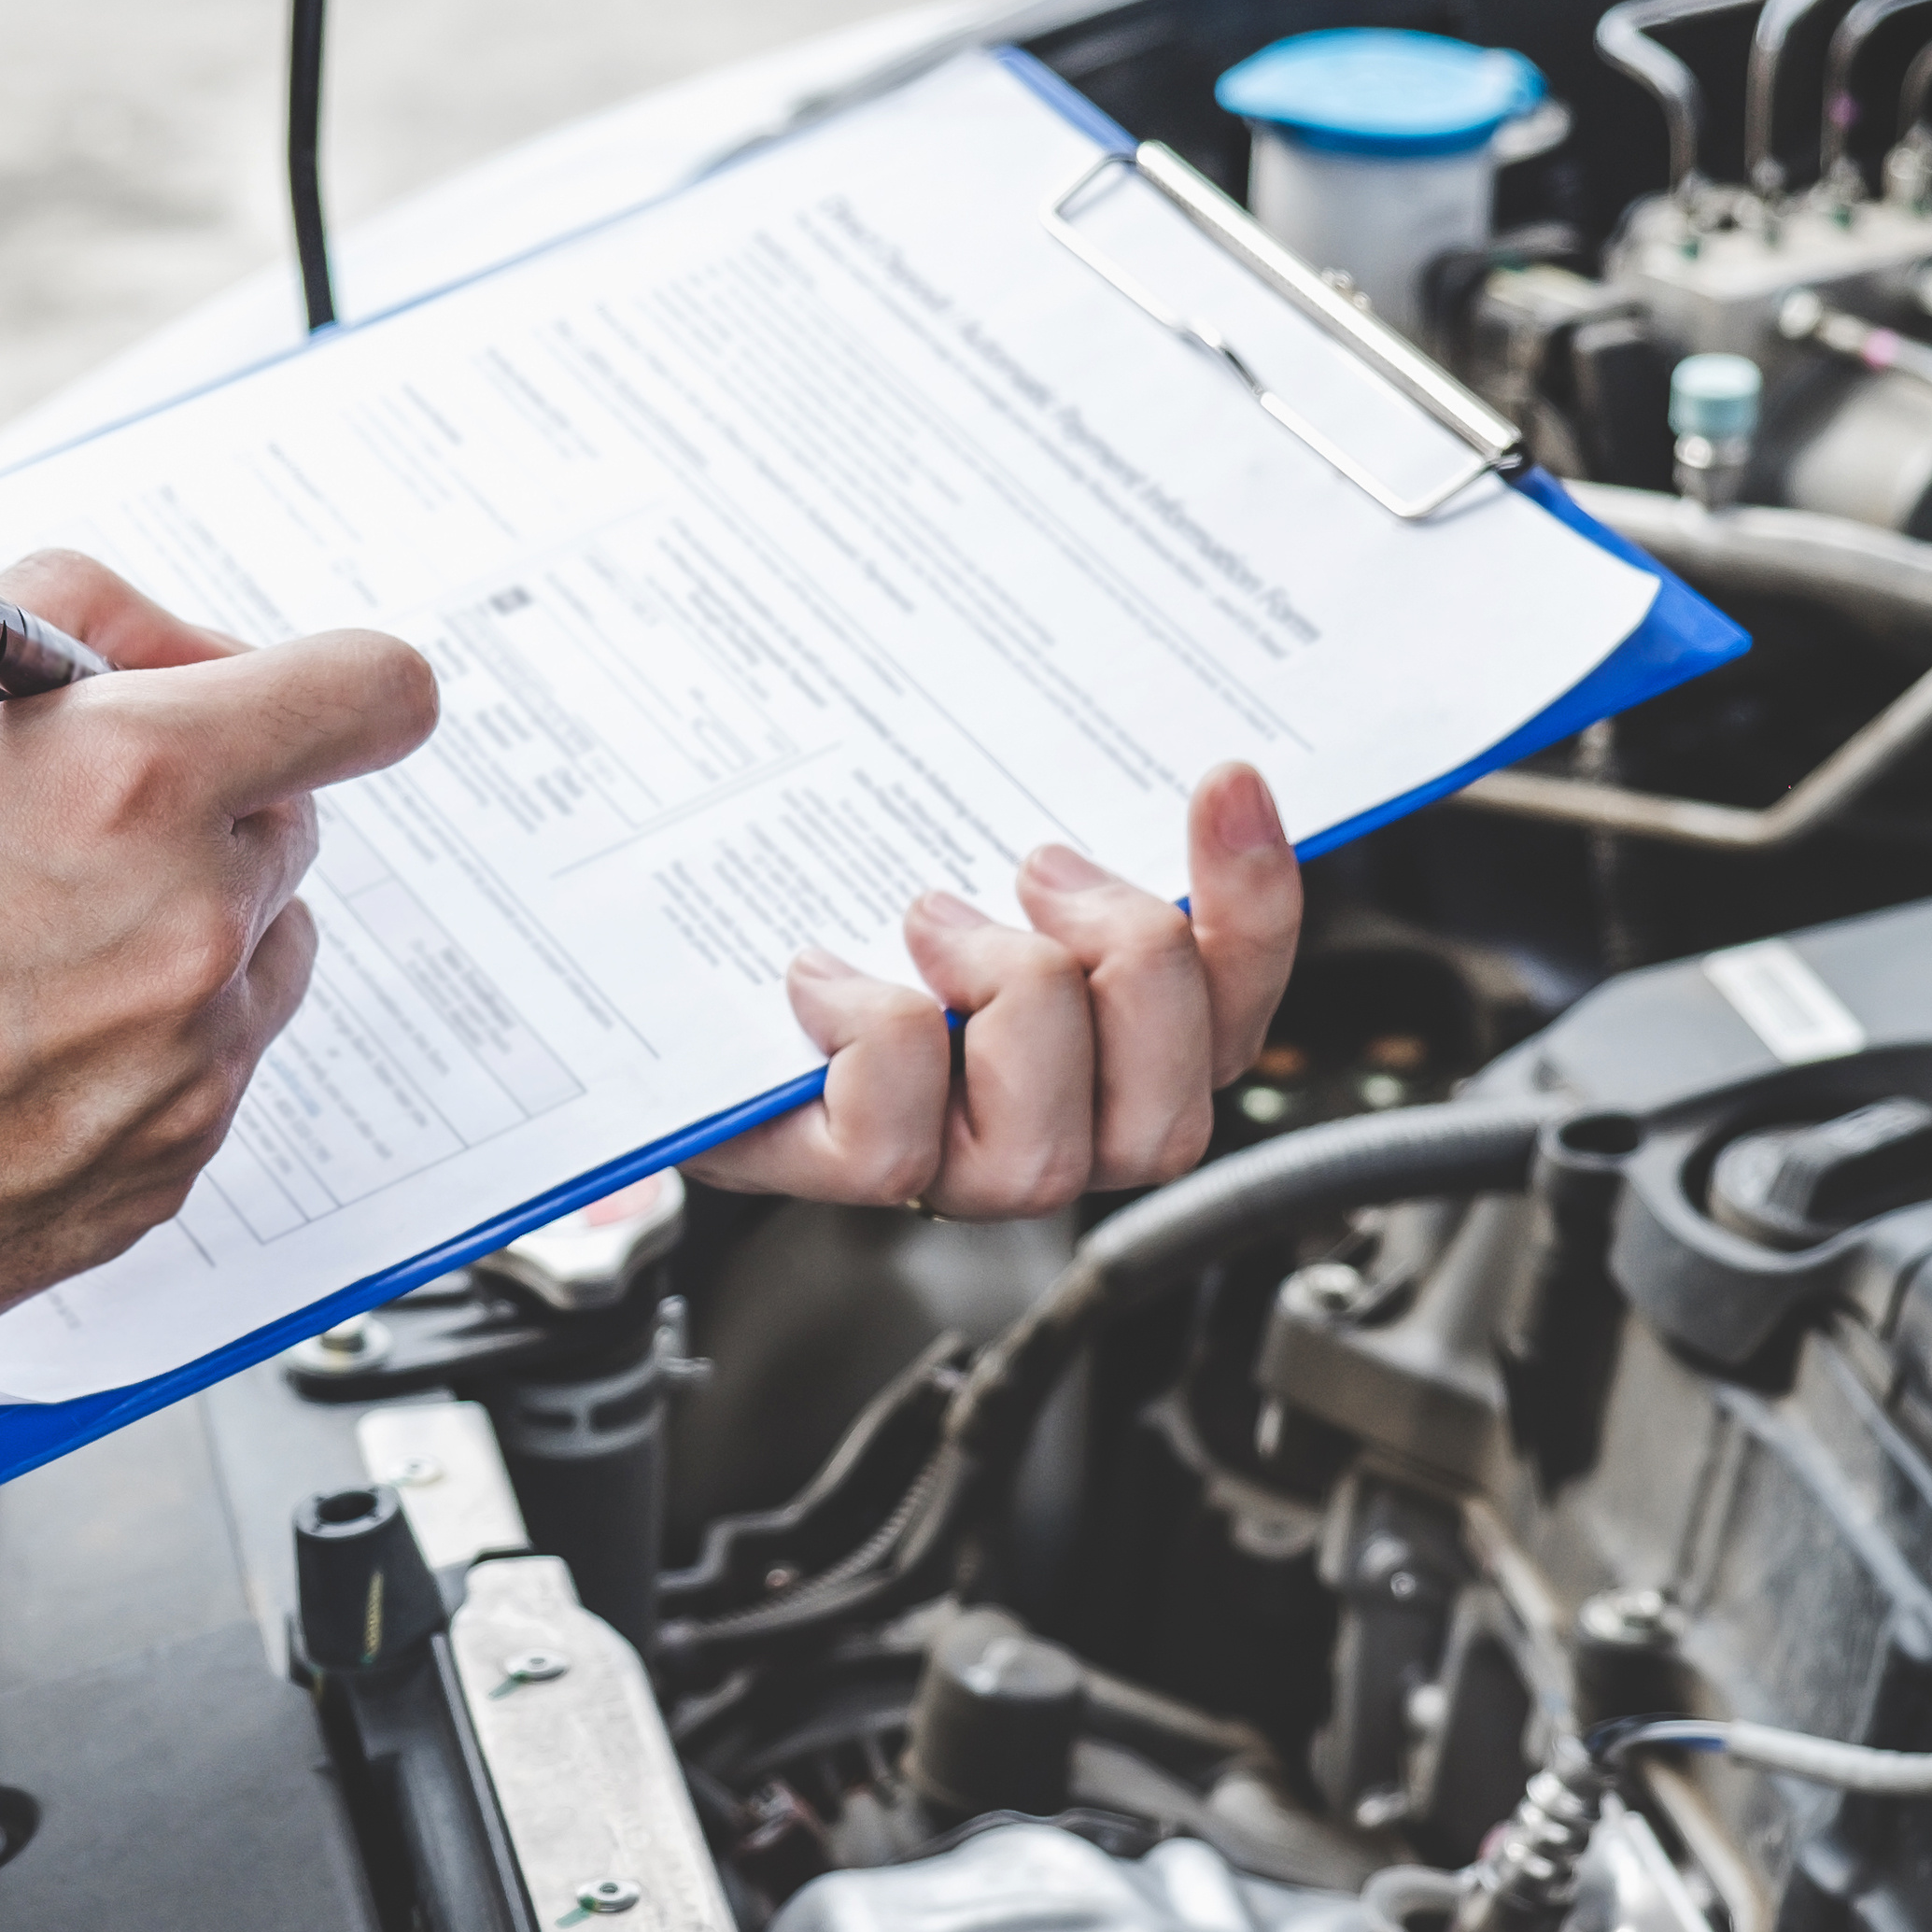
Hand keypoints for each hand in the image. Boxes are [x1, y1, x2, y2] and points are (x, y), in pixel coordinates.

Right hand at [0, 550, 438, 1391]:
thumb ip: (49, 630)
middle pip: (290, 821)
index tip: (301, 701)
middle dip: (195, 806)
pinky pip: (202, 1075)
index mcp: (128, 784)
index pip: (366, 694)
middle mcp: (188, 930)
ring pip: (254, 954)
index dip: (332, 687)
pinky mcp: (162, 1181)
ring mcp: (186, 1072)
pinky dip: (130, 1050)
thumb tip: (164, 641)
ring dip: (171, 932)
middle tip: (45, 833)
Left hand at [688, 762, 1301, 1217]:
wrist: (677, 967)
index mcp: (1113, 1050)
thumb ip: (1071, 819)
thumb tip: (1215, 762)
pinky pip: (895, 1140)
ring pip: (1047, 1151)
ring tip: (933, 917)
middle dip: (1126, 966)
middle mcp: (1049, 1130)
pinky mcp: (840, 1170)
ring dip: (1003, 1002)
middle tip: (1040, 868)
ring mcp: (947, 1167)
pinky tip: (826, 975)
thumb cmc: (837, 897)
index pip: (1235, 1012)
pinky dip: (871, 1035)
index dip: (1254, 908)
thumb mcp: (963, 831)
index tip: (1224, 780)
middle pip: (1170, 1115)